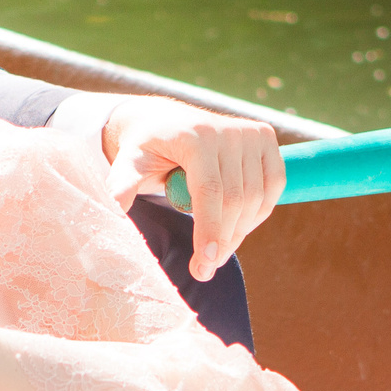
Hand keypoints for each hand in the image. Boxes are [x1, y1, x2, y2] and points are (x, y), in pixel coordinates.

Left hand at [99, 97, 283, 281]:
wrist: (167, 121)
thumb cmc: (146, 148)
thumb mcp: (129, 163)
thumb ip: (123, 183)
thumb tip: (116, 206)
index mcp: (196, 136)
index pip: (212, 191)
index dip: (211, 230)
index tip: (206, 263)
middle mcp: (228, 131)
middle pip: (236, 199)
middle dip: (223, 241)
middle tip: (204, 270)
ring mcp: (250, 132)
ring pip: (257, 198)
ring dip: (239, 232)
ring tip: (216, 252)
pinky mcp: (264, 137)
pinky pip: (274, 185)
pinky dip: (258, 212)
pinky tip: (237, 225)